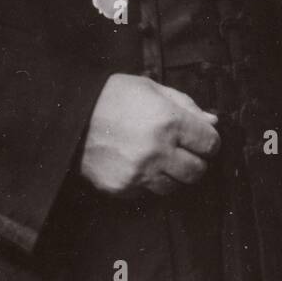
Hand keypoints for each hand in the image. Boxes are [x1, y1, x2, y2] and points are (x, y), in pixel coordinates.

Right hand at [79, 73, 220, 196]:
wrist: (69, 116)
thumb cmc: (111, 96)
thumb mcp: (150, 88)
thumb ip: (185, 104)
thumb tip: (212, 120)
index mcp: (169, 121)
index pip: (210, 143)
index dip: (208, 140)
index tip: (199, 138)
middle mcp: (158, 150)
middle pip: (197, 171)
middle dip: (194, 161)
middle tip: (182, 151)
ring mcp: (140, 173)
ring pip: (174, 186)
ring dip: (171, 174)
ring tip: (157, 158)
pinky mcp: (123, 188)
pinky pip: (147, 192)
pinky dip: (147, 182)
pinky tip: (136, 165)